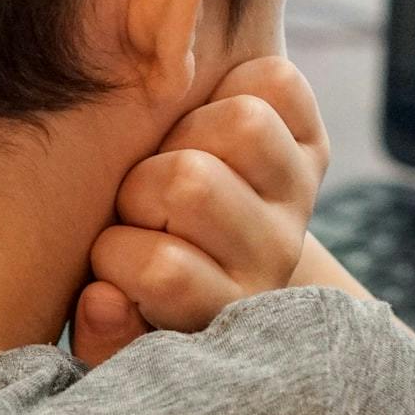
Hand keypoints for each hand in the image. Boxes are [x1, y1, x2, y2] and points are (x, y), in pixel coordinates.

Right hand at [73, 56, 328, 363]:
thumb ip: (101, 332)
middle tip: (138, 204)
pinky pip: (277, 82)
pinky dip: (236, 83)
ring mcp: (297, 197)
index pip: (164, 272)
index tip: (110, 259)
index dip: (116, 254)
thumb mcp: (118, 327)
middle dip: (142, 185)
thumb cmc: (140, 289)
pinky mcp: (313, 145)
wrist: (212, 255)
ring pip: (242, 123)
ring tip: (170, 157)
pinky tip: (208, 119)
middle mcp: (273, 256)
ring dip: (186, 130)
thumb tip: (103, 297)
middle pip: (193, 183)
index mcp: (223, 309)